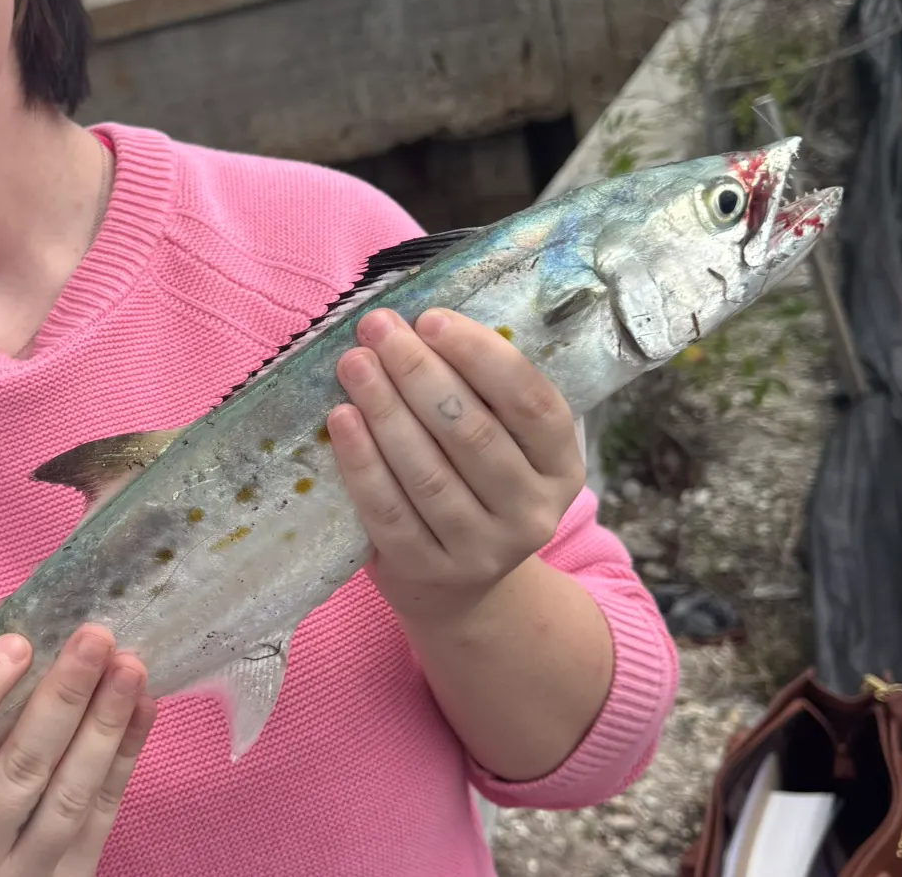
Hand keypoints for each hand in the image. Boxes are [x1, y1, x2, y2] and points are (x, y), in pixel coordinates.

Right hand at [0, 625, 156, 876]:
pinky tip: (141, 707)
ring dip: (105, 724)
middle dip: (64, 696)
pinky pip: (100, 816)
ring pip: (70, 796)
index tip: (17, 644)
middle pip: (20, 769)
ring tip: (129, 666)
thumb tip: (17, 647)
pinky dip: (124, 757)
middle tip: (95, 638)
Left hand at [328, 307, 585, 624]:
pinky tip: (341, 420)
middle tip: (378, 328)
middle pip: (473, 433)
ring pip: (429, 473)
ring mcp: (483, 551)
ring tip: (353, 364)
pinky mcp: (429, 573)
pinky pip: (389, 512)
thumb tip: (416, 323)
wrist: (456, 583)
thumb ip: (477, 389)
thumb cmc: (472, 480)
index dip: (481, 356)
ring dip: (385, 410)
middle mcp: (532, 512)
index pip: (531, 402)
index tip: (430, 318)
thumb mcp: (501, 439)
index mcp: (560, 466)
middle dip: (419, 372)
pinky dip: (362, 462)